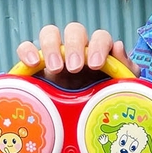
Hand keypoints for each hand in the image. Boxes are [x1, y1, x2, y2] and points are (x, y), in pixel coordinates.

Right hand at [16, 23, 140, 89]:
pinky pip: (26, 47)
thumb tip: (118, 46)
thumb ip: (126, 69)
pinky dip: (27, 50)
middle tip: (74, 68)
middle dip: (75, 46)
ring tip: (55, 68)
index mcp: (97, 52)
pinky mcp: (34, 65)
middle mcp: (75, 49)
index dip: (98, 46)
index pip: (100, 37)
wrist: (75, 122)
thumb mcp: (118, 88)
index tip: (94, 65)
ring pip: (50, 32)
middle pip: (75, 30)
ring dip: (52, 45)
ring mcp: (54, 55)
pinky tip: (32, 63)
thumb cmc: (100, 101)